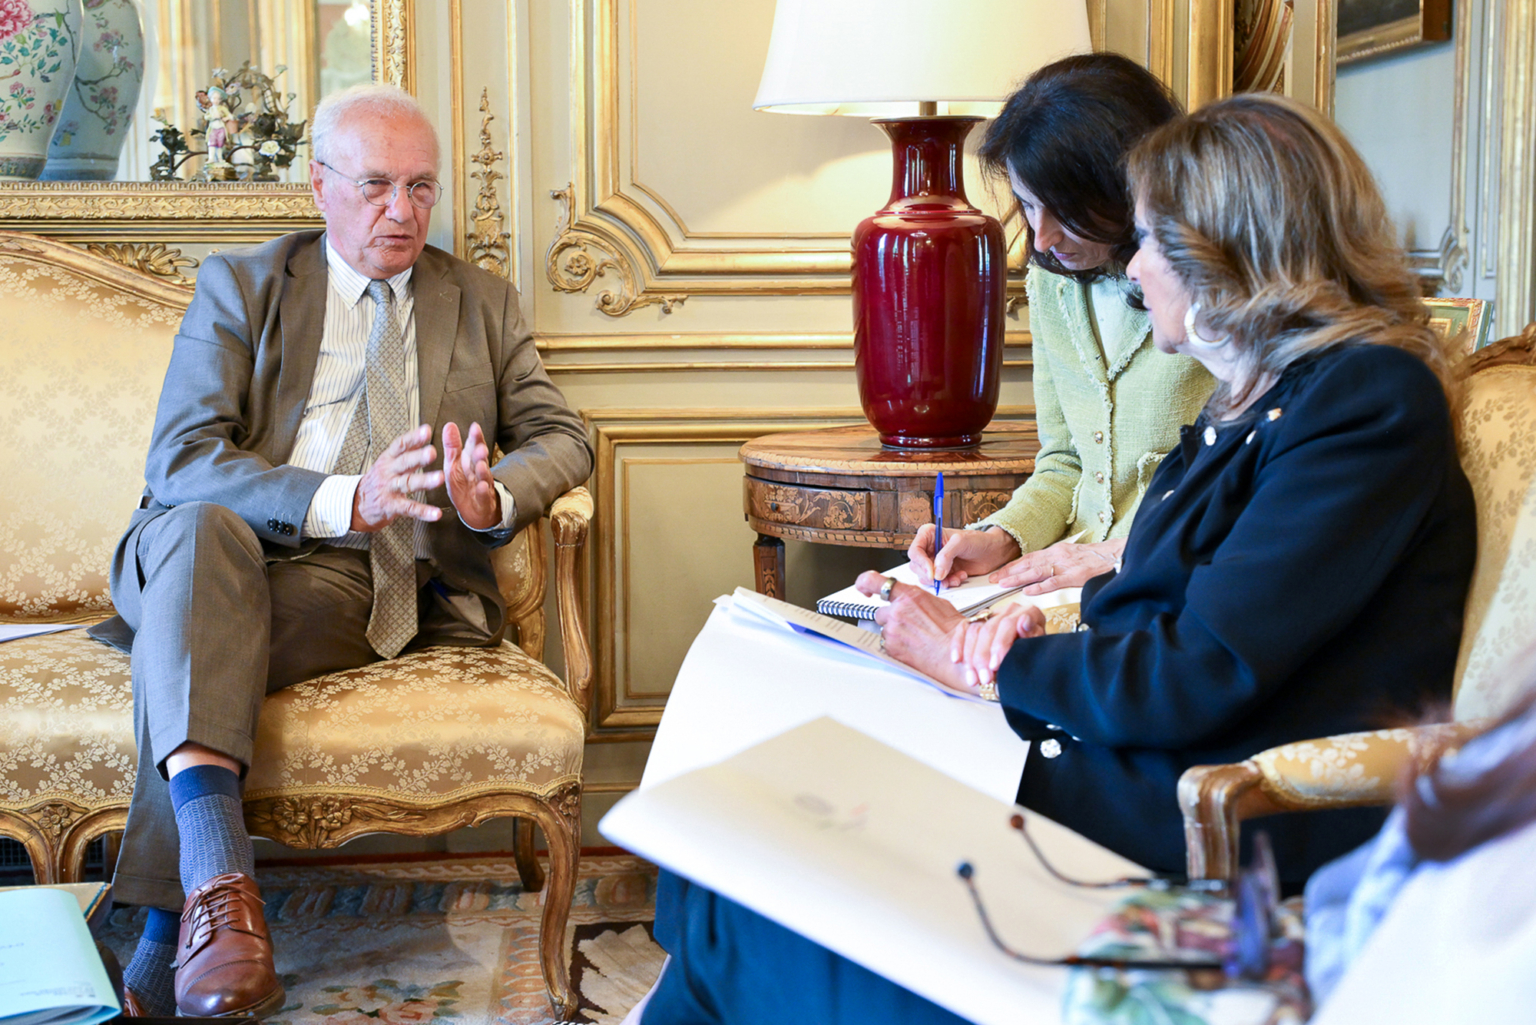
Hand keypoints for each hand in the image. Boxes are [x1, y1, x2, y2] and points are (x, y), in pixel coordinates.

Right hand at [351, 424, 443, 531]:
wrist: (356, 504)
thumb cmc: (379, 480)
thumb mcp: (387, 462)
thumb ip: (406, 449)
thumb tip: (425, 430)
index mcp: (388, 459)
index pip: (400, 445)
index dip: (413, 438)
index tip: (426, 430)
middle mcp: (388, 472)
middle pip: (404, 462)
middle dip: (419, 456)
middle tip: (433, 452)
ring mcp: (388, 489)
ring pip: (407, 483)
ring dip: (424, 481)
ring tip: (440, 478)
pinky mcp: (391, 506)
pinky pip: (409, 509)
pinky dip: (423, 512)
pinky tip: (436, 513)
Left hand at [442, 421, 501, 530]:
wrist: (474, 511)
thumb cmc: (464, 485)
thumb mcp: (454, 465)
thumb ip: (452, 446)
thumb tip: (449, 424)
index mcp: (470, 461)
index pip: (474, 446)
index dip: (475, 437)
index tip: (474, 427)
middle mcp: (479, 471)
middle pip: (481, 460)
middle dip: (481, 452)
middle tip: (480, 446)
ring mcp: (483, 486)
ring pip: (484, 476)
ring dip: (483, 470)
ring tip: (481, 464)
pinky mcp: (483, 501)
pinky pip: (484, 496)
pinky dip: (483, 491)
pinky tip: (482, 486)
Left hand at [856, 571, 969, 692]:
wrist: (956, 655)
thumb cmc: (951, 631)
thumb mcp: (936, 603)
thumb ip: (914, 598)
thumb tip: (906, 598)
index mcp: (909, 596)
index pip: (873, 581)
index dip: (864, 583)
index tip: (863, 587)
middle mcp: (897, 611)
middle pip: (881, 612)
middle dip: (891, 618)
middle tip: (909, 626)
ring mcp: (892, 631)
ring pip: (884, 629)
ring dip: (895, 633)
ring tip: (915, 638)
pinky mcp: (891, 648)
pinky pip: (886, 644)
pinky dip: (896, 646)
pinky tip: (912, 647)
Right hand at [908, 524, 1020, 587]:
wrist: (992, 552)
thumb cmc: (978, 540)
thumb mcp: (961, 542)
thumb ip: (946, 555)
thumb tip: (936, 573)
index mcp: (928, 535)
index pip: (915, 551)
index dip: (921, 564)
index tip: (933, 574)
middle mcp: (928, 548)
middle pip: (917, 567)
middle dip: (931, 576)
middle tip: (944, 579)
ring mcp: (934, 561)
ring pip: (926, 577)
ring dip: (941, 581)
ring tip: (956, 577)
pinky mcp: (942, 572)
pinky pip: (938, 583)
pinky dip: (948, 583)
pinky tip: (960, 577)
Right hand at [949, 603, 1045, 690]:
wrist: (1030, 654)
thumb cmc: (1036, 652)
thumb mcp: (1039, 647)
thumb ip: (1032, 635)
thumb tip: (1024, 622)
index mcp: (1027, 612)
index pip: (1008, 624)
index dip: (1000, 645)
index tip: (995, 666)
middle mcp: (1008, 610)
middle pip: (988, 629)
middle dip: (983, 657)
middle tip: (984, 678)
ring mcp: (992, 614)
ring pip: (974, 631)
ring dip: (970, 657)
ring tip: (973, 679)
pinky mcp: (977, 620)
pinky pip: (963, 629)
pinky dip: (958, 645)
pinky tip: (957, 660)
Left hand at [989, 538, 1124, 593]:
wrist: (1117, 555)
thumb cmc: (1097, 559)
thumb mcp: (1072, 557)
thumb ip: (1057, 564)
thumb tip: (1040, 575)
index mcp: (1057, 551)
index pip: (1029, 558)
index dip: (1013, 565)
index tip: (998, 572)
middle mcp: (1058, 555)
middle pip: (1028, 563)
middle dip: (1009, 571)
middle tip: (993, 579)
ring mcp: (1066, 565)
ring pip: (1037, 571)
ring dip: (1019, 577)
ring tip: (1003, 584)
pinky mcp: (1076, 575)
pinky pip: (1055, 581)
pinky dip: (1040, 586)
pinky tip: (1028, 590)